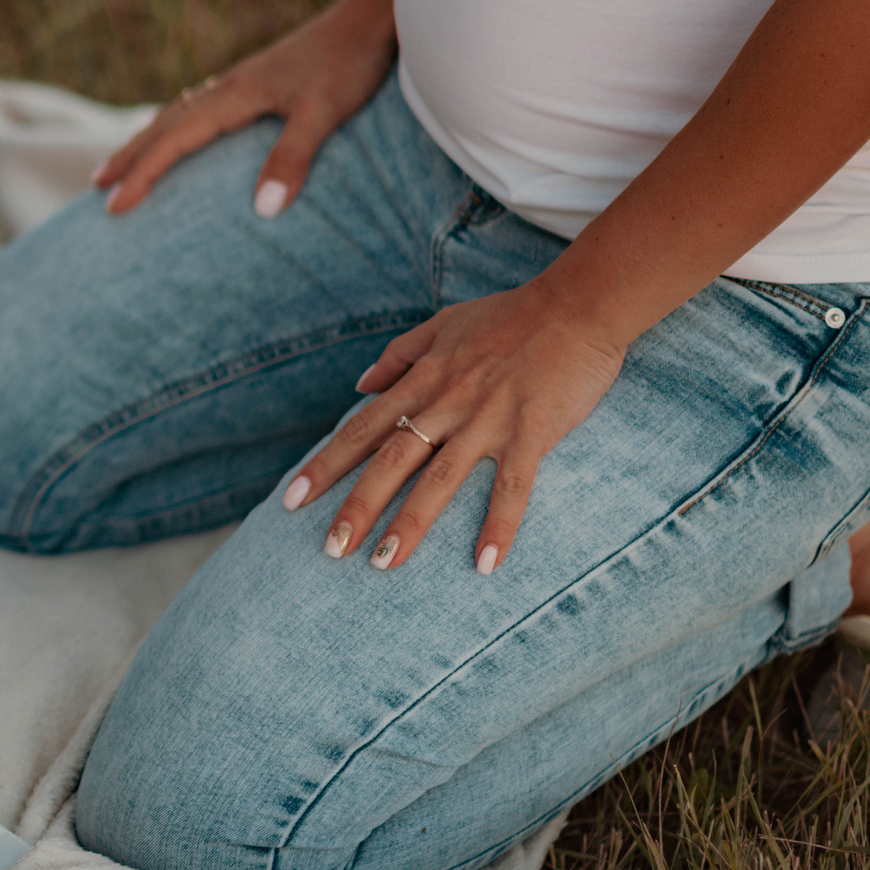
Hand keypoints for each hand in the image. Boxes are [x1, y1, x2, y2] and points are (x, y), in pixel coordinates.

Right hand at [93, 0, 395, 218]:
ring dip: (147, 139)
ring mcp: (242, 80)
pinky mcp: (258, 78)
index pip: (175, 141)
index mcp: (235, 96)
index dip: (142, 175)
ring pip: (178, 112)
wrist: (372, 13)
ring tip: (124, 162)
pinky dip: (176, 123)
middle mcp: (229, 86)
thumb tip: (262, 211)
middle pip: (164, 124)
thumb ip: (292, 157)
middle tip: (96, 186)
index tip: (113, 206)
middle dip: (129, 156)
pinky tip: (183, 130)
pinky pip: (199, 105)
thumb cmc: (351, 63)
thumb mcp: (325, 113)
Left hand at [281, 282, 632, 573]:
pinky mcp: (532, 431)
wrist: (576, 305)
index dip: (326, 464)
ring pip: (440, 479)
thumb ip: (398, 356)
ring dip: (411, 523)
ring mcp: (488, 419)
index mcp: (422, 381)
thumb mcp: (441, 325)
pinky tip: (486, 564)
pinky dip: (499, 525)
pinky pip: (513, 486)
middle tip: (330, 549)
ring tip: (384, 564)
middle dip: (357, 506)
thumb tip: (358, 385)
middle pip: (391, 460)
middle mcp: (446, 403)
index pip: (362, 429)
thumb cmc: (509, 316)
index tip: (292, 499)